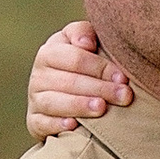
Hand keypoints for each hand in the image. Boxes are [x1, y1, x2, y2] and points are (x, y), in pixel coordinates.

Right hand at [28, 20, 131, 138]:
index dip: (100, 67)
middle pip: (69, 81)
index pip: (75, 57)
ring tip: (102, 108)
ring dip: (79, 105)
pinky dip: (56, 124)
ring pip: (54, 102)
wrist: (63, 95)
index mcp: (50, 52)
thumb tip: (87, 44)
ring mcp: (36, 99)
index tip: (123, 78)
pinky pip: (42, 123)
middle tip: (124, 96)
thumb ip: (84, 33)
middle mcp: (39, 75)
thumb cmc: (81, 67)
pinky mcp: (35, 121)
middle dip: (99, 88)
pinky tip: (73, 125)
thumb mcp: (82, 43)